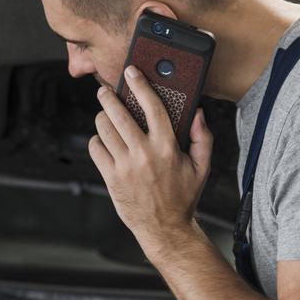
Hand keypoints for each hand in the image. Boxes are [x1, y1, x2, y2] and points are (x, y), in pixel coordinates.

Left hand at [89, 66, 213, 256]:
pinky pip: (95, 148)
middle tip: (106, 91)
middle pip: (118, 114)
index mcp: (168, 148)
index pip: (153, 107)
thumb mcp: (202, 167)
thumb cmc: (183, 196)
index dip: (140, 85)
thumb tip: (197, 112)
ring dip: (103, 118)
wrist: (164, 228)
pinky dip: (98, 141)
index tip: (132, 72)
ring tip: (107, 117)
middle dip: (109, 97)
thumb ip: (203, 137)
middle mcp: (144, 154)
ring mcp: (125, 166)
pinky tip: (106, 142)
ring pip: (103, 129)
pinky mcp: (110, 178)